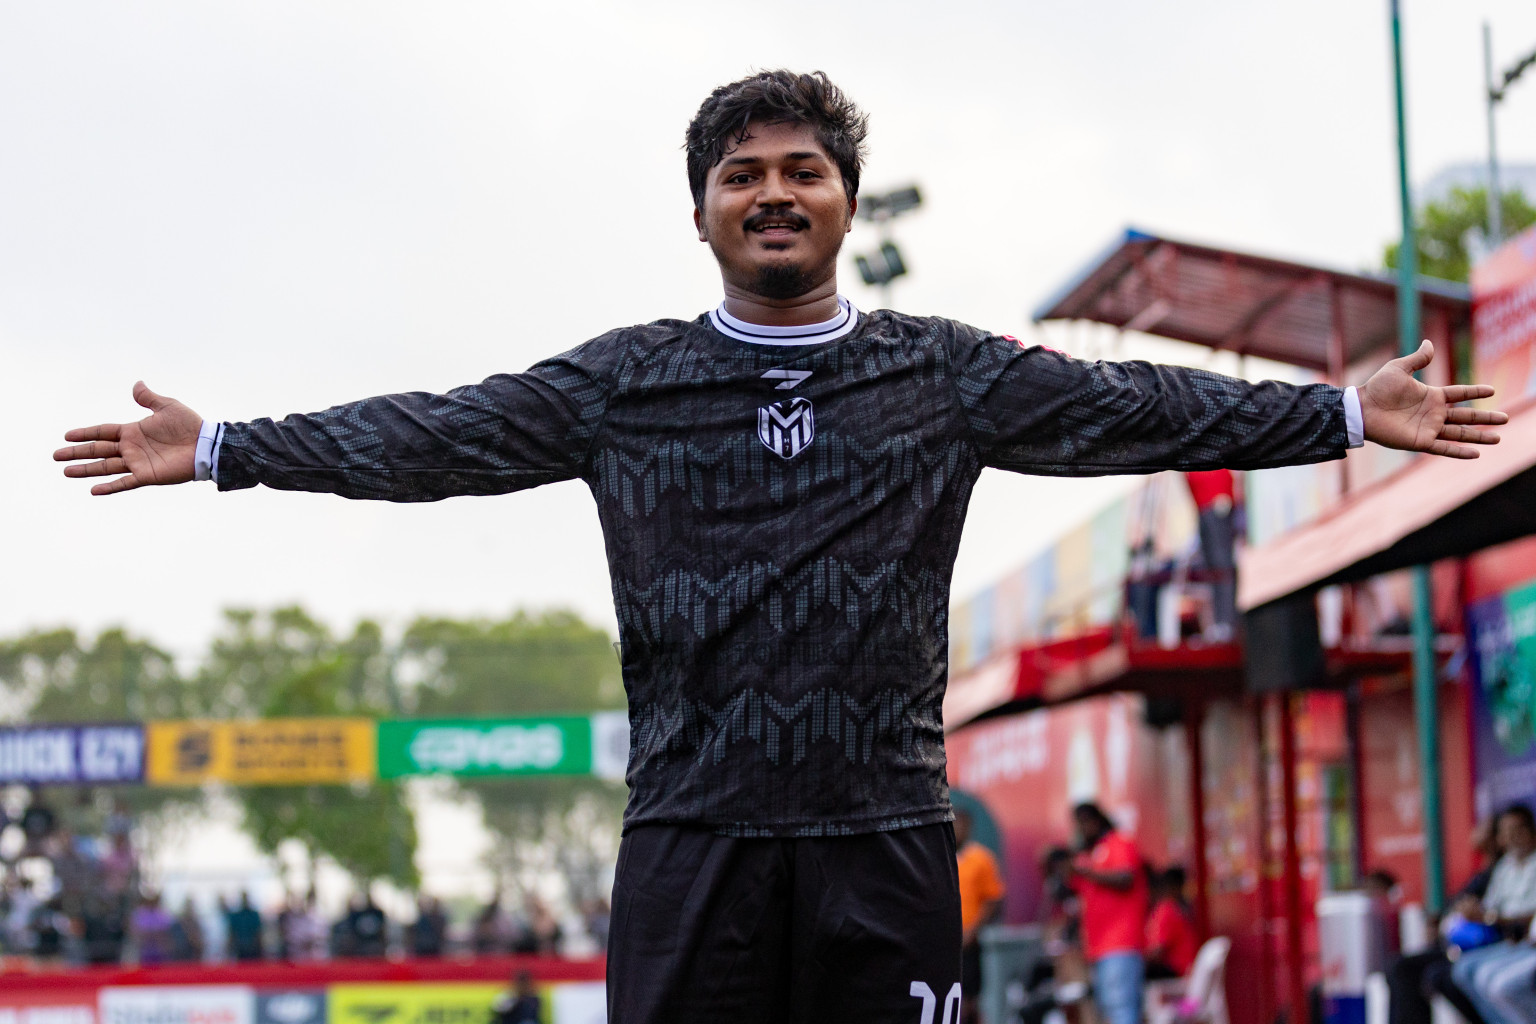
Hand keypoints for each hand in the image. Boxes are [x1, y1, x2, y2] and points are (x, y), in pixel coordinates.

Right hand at [54, 382, 202, 494]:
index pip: (103, 431)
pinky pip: (125, 482)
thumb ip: (149, 398)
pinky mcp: (147, 475)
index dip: (85, 433)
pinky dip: (110, 487)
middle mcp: (132, 448)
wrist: (206, 444)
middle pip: (98, 450)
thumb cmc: (189, 425)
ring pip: (106, 466)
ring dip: (86, 469)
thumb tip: (137, 384)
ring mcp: (138, 463)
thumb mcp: (167, 406)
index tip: (67, 436)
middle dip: (77, 453)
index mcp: (133, 431)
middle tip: (56, 456)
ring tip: (66, 471)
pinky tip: (93, 490)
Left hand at [1359, 341, 1506, 458]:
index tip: (1492, 390)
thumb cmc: (1378, 388)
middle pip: (1466, 416)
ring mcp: (1427, 428)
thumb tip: (1430, 343)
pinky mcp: (1419, 441)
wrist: (1362, 408)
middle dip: (1486, 418)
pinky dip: (1459, 451)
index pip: (1459, 393)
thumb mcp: (1399, 368)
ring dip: (1479, 436)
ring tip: (1499, 438)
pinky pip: (1443, 447)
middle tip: (1506, 418)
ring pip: (1460, 433)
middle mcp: (1433, 413)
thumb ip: (1418, 359)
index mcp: (1431, 396)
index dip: (1475, 392)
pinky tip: (1476, 453)